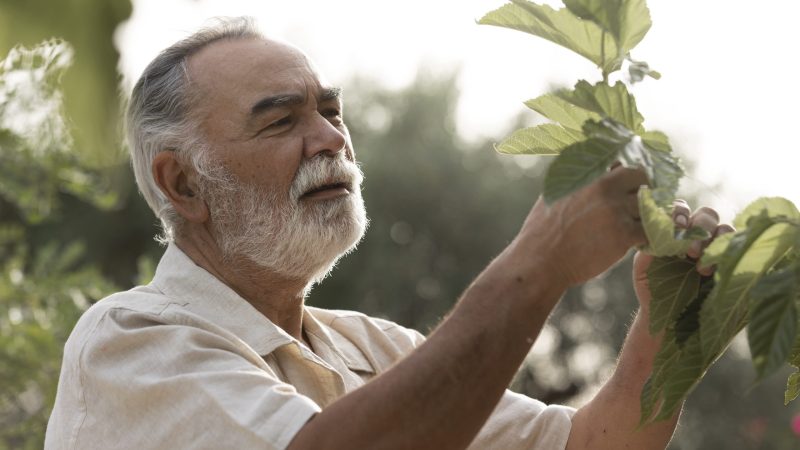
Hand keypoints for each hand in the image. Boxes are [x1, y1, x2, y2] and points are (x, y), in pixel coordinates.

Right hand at [514, 166, 647, 288]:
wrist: (540, 261)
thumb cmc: (544, 230)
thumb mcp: (557, 194)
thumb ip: (584, 180)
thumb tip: (610, 168)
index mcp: (589, 174)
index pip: (626, 162)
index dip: (634, 174)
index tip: (635, 186)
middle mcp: (604, 186)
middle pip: (644, 177)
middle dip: (648, 189)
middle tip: (643, 205)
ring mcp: (616, 209)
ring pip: (651, 204)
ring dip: (649, 214)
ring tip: (639, 226)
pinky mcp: (623, 234)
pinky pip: (650, 230)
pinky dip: (648, 236)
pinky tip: (637, 242)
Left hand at [633, 200, 734, 309]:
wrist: (666, 319)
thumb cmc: (652, 289)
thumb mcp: (643, 266)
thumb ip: (648, 244)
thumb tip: (656, 225)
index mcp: (675, 231)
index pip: (681, 209)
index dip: (681, 211)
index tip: (678, 225)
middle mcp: (697, 235)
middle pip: (707, 214)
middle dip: (700, 228)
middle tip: (691, 252)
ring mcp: (715, 247)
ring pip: (724, 228)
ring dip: (714, 241)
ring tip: (701, 267)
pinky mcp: (730, 261)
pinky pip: (737, 247)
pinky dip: (729, 251)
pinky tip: (715, 267)